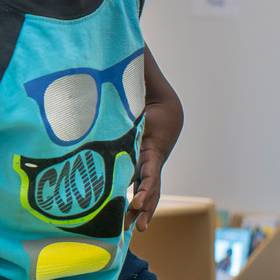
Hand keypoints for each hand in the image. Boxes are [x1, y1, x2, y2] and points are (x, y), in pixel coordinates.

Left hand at [128, 47, 181, 232]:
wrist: (144, 73)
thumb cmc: (139, 71)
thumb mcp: (139, 72)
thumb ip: (135, 70)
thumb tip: (127, 49)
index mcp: (161, 130)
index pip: (153, 163)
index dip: (146, 183)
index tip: (139, 200)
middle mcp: (158, 145)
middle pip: (153, 179)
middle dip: (145, 204)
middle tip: (136, 226)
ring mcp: (149, 151)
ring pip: (145, 182)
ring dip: (138, 205)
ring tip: (130, 230)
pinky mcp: (138, 152)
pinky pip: (135, 175)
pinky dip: (129, 192)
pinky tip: (119, 212)